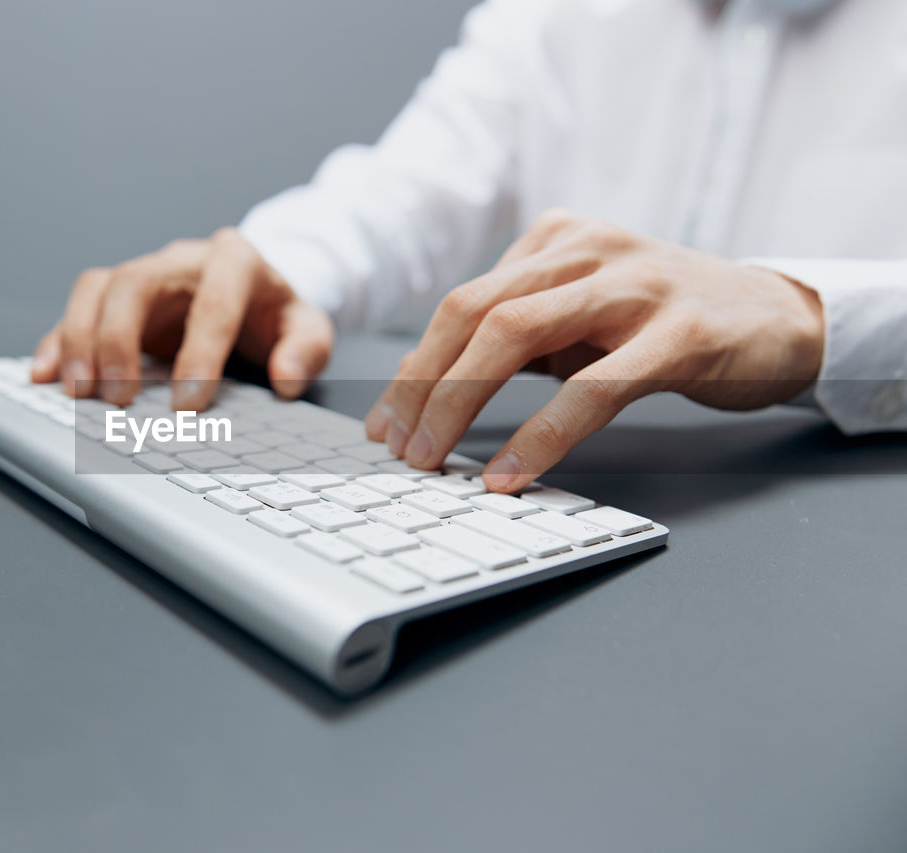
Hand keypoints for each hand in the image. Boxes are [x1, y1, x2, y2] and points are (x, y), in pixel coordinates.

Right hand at [30, 228, 333, 409]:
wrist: (256, 293)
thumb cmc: (276, 315)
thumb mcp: (309, 329)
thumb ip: (305, 351)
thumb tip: (286, 377)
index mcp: (234, 261)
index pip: (213, 302)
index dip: (199, 355)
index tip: (190, 406)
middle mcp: (181, 261)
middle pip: (135, 283)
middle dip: (119, 340)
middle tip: (118, 398)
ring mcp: (144, 276)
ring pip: (97, 290)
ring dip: (79, 340)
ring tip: (78, 392)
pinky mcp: (116, 298)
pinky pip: (76, 308)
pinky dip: (56, 341)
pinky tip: (44, 375)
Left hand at [364, 209, 825, 491]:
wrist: (779, 317)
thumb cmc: (665, 323)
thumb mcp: (582, 317)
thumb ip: (518, 340)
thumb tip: (432, 395)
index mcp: (554, 240)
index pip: (461, 304)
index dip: (414, 368)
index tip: (383, 424)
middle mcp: (586, 248)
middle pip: (472, 313)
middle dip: (423, 385)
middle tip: (398, 448)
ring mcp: (634, 285)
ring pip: (516, 334)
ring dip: (459, 403)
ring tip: (432, 459)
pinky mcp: (681, 333)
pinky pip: (593, 388)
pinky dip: (541, 434)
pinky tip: (511, 471)